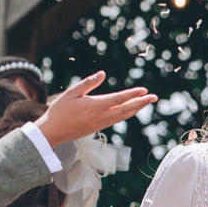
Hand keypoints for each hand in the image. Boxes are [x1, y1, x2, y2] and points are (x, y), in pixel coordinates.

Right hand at [35, 72, 155, 147]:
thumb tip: (102, 74)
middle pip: (127, 109)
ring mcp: (101, 124)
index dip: (133, 94)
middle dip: (142, 103)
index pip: (119, 99)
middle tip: (154, 97)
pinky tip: (130, 109)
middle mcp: (101, 116)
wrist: (53, 132)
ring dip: (136, 108)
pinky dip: (127, 114)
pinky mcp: (99, 127)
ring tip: (146, 102)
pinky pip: (117, 120)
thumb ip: (88, 83)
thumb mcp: (72, 93)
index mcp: (95, 106)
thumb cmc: (60, 110)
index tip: (144, 90)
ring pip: (123, 116)